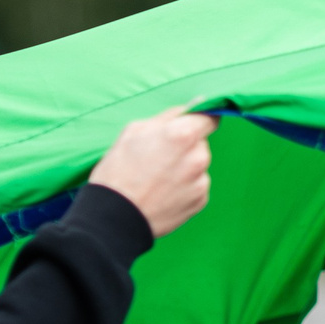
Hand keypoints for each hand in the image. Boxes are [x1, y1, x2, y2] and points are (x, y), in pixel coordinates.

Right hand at [90, 109, 216, 236]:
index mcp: (182, 134)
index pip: (210, 117)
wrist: (114, 217)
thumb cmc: (118, 171)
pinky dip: (184, 187)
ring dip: (185, 167)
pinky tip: (163, 192)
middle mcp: (198, 157)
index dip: (200, 119)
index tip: (192, 124)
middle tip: (158, 157)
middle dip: (184, 146)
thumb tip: (192, 106)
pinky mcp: (200, 200)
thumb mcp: (134, 131)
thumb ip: (168, 117)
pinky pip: (196, 185)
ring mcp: (201, 181)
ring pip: (198, 165)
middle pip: (200, 143)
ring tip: (157, 178)